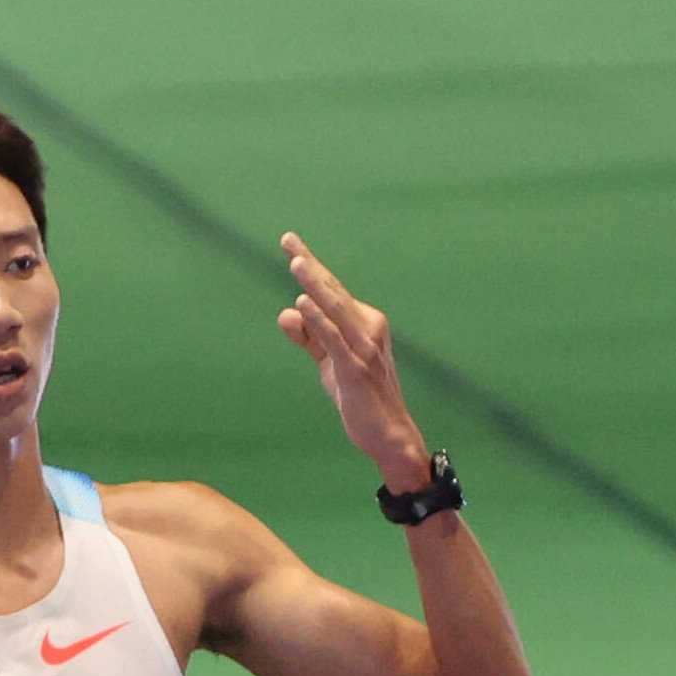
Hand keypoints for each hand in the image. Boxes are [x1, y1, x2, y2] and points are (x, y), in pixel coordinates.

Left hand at [274, 233, 429, 490]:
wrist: (389, 435)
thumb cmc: (361, 396)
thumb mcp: (329, 363)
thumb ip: (308, 337)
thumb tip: (287, 312)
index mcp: (363, 322)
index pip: (331, 289)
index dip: (310, 265)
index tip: (289, 241)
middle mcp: (367, 327)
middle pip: (332, 291)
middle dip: (309, 265)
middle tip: (288, 240)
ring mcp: (363, 347)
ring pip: (334, 309)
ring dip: (315, 285)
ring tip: (295, 263)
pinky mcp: (356, 369)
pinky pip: (334, 339)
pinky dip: (318, 321)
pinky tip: (302, 304)